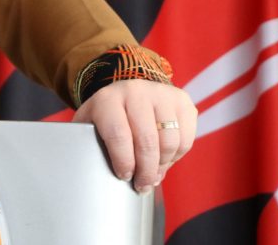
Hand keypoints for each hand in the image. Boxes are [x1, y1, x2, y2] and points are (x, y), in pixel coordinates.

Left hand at [72, 79, 196, 191]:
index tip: (124, 176)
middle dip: (146, 171)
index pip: (118, 134)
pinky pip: (186, 139)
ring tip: (153, 174)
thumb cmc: (108, 115)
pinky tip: (164, 159)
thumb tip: (102, 176)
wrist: (130, 92)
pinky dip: (176, 156)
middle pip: (147, 141)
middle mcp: (136, 91)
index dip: (123, 161)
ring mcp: (162, 94)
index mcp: (108, 99)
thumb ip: (91, 145)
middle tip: (142, 185)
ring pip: (169, 142)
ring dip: (162, 166)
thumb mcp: (91, 125)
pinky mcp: (182, 101)